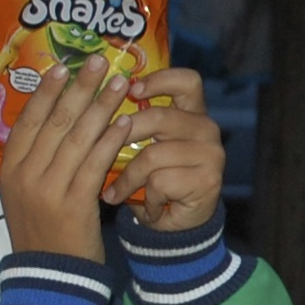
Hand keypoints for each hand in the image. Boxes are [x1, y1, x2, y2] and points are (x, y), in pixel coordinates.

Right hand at [0, 56, 132, 260]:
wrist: (50, 277)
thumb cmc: (43, 231)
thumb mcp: (27, 192)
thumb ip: (36, 159)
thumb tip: (55, 118)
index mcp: (10, 167)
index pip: (28, 119)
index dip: (47, 90)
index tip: (63, 66)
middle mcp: (24, 174)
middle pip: (55, 120)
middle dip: (80, 87)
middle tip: (100, 60)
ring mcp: (47, 188)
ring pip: (77, 137)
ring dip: (101, 105)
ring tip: (120, 83)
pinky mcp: (73, 204)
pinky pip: (94, 163)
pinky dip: (110, 140)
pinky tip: (125, 122)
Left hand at [102, 66, 225, 230]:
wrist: (179, 224)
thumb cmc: (155, 179)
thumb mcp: (144, 147)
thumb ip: (132, 123)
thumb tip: (93, 105)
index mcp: (192, 112)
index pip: (186, 81)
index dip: (159, 80)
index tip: (132, 90)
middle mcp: (206, 128)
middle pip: (159, 117)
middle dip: (121, 136)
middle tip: (98, 153)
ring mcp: (211, 153)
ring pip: (153, 155)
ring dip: (127, 178)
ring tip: (112, 193)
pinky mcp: (208, 179)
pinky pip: (160, 182)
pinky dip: (146, 199)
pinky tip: (146, 209)